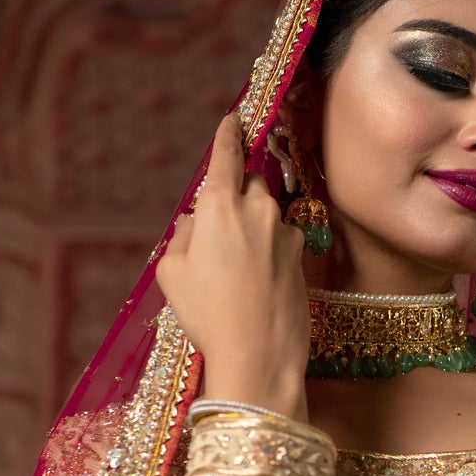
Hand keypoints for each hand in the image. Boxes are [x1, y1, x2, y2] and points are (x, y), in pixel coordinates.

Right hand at [155, 112, 310, 417]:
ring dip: (254, 230)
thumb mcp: (172, 274)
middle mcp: (258, 212)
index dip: (228, 135)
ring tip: (235, 272)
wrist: (259, 356)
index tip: (233, 119)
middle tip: (219, 230)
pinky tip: (258, 286)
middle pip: (250, 185)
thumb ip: (182, 237)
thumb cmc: (208, 316)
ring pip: (268, 217)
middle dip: (237, 195)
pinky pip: (282, 244)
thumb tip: (194, 223)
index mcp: (220, 207)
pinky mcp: (302, 260)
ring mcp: (285, 236)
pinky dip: (270, 254)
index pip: (227, 156)